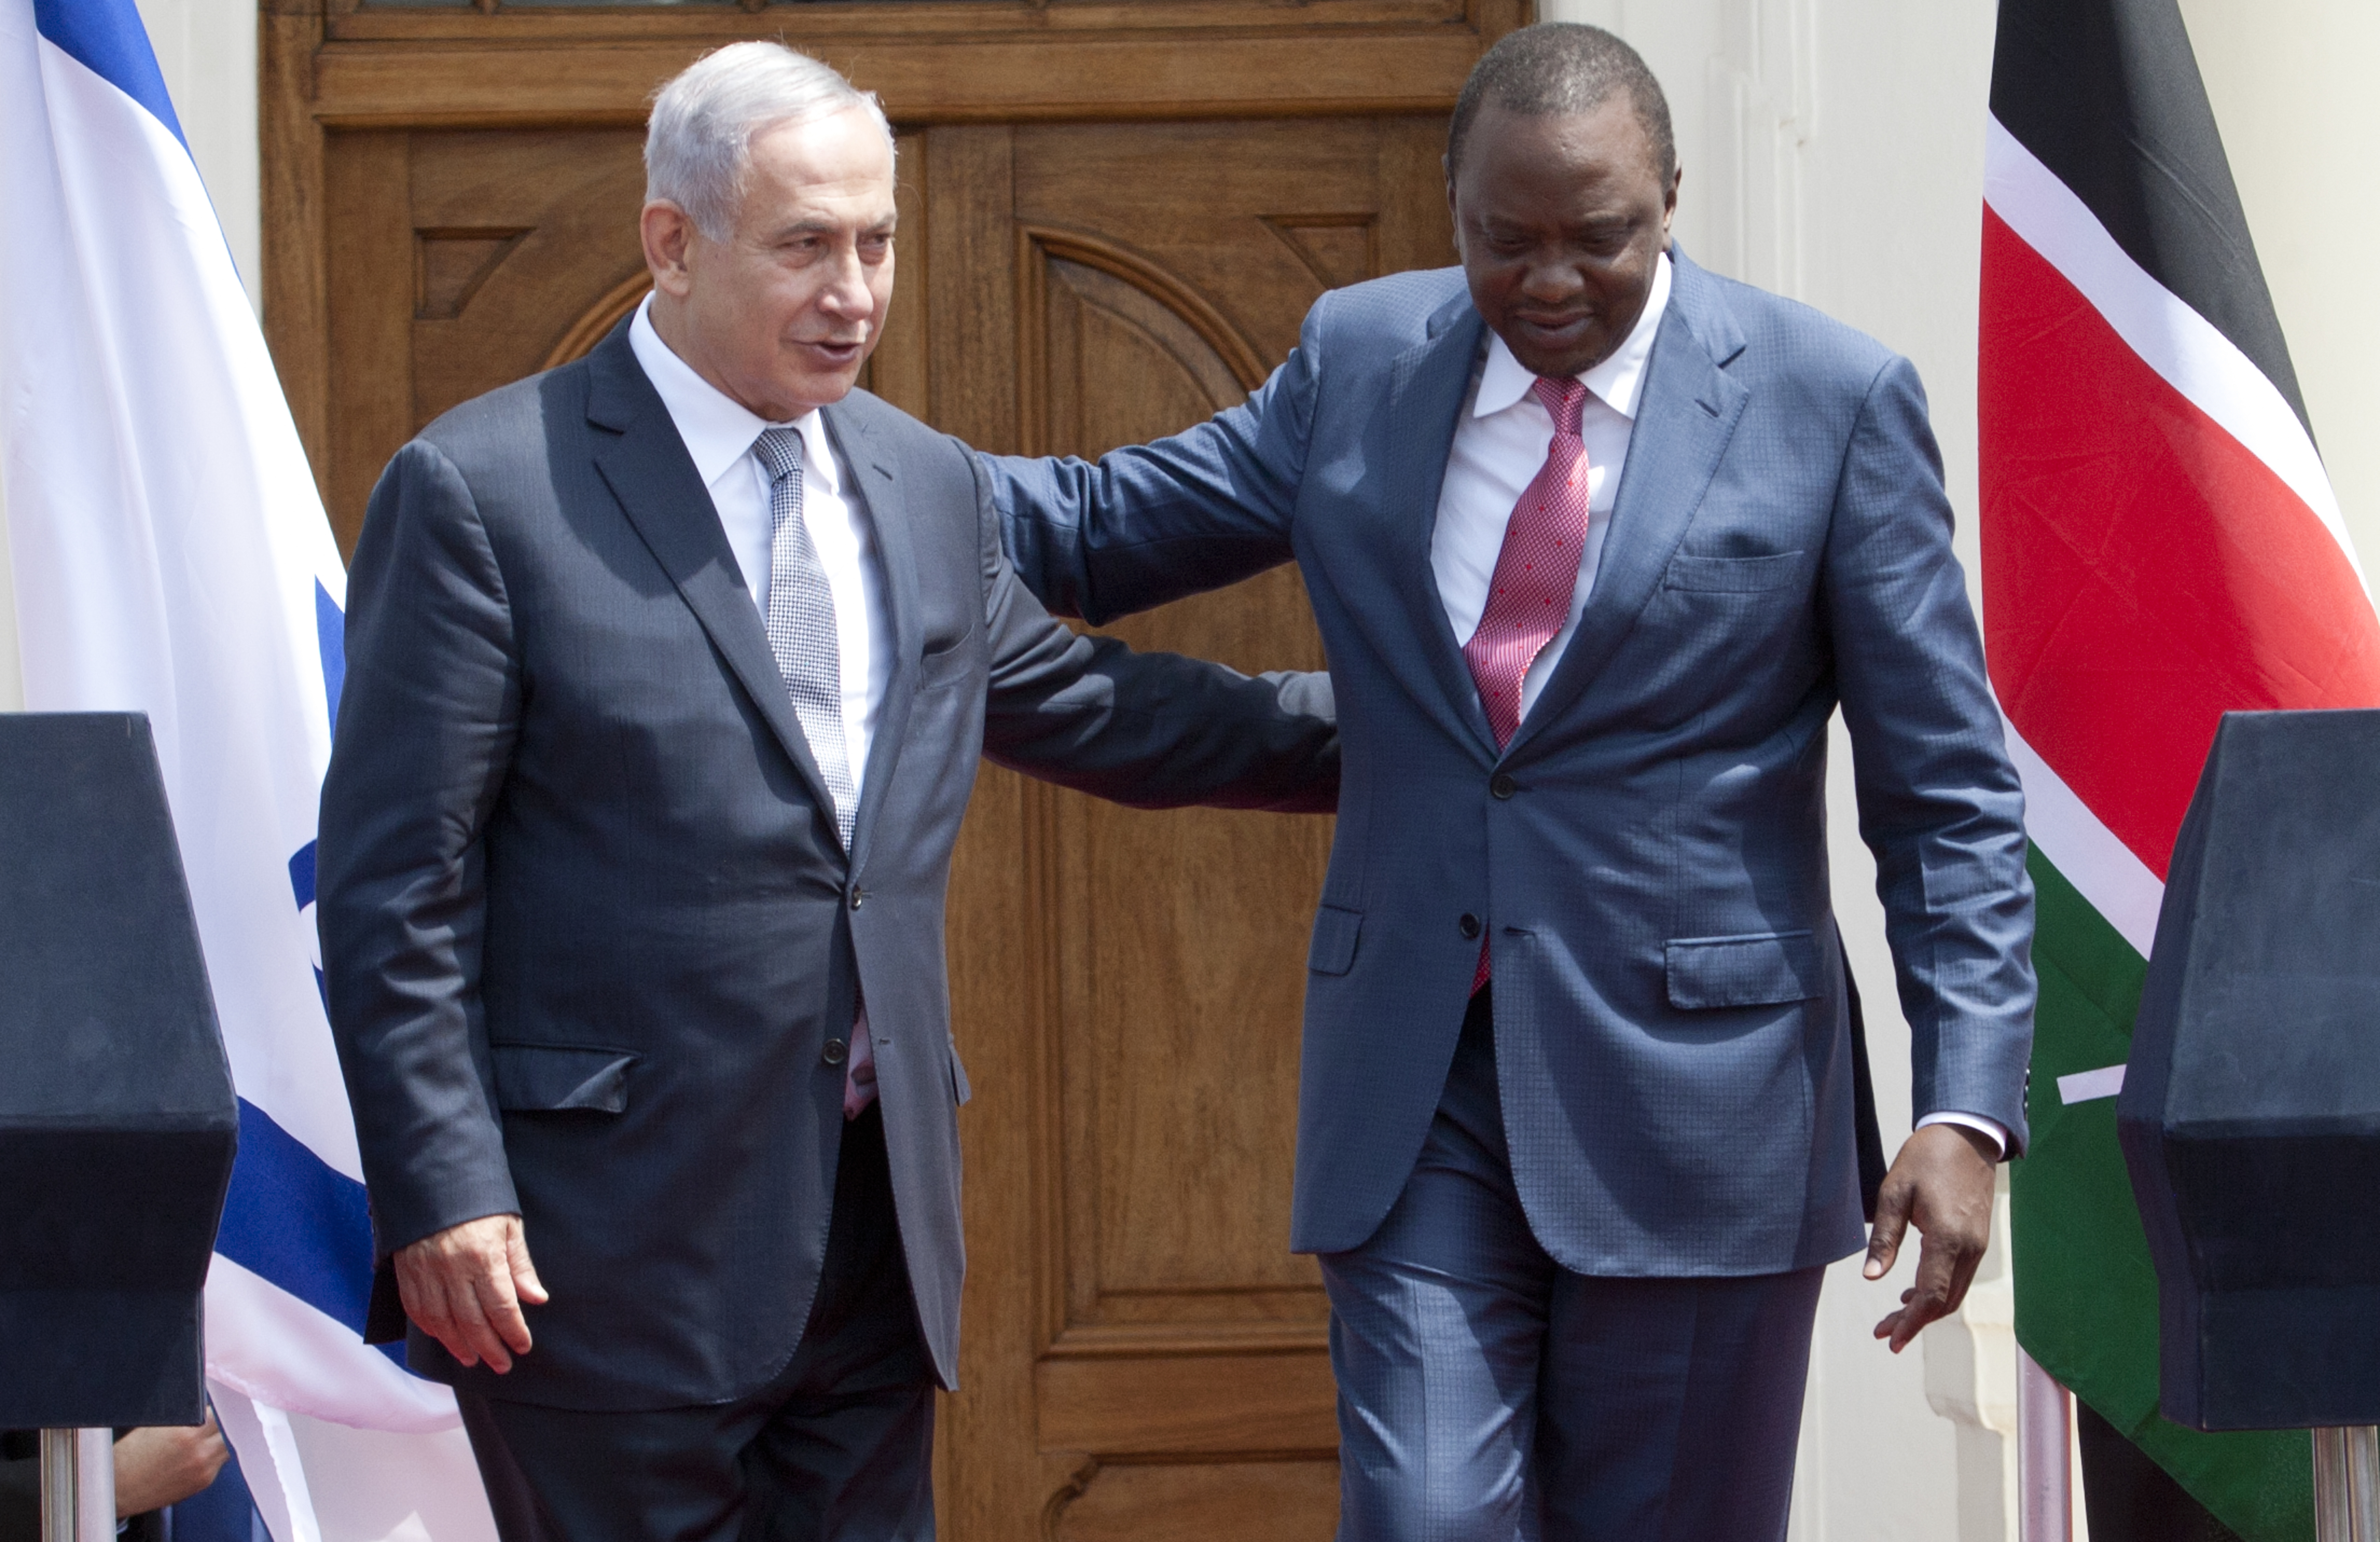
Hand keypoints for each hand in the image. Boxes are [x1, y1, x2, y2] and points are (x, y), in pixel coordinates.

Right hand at [114, 1415, 229, 1515]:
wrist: (119, 1489)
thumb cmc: (130, 1455)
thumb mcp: (154, 1424)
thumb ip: (181, 1413)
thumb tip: (197, 1402)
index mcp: (186, 1431)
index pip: (217, 1411)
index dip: (214, 1407)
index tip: (213, 1406)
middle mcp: (198, 1450)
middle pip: (226, 1427)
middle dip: (218, 1423)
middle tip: (207, 1422)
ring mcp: (203, 1467)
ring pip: (226, 1445)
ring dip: (219, 1439)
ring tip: (202, 1438)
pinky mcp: (203, 1481)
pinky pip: (219, 1462)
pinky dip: (213, 1456)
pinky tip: (197, 1454)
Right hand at [393, 1212, 548, 1372]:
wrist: (431, 1179)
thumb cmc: (478, 1203)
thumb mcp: (508, 1226)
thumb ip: (520, 1264)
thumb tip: (537, 1298)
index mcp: (482, 1256)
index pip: (501, 1306)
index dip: (513, 1331)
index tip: (522, 1346)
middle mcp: (452, 1268)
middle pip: (471, 1321)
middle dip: (489, 1347)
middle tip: (502, 1364)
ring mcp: (425, 1272)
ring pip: (442, 1321)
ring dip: (459, 1345)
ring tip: (474, 1359)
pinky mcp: (406, 1271)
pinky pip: (417, 1309)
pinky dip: (431, 1329)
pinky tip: (445, 1338)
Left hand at [1863, 1122, 1997, 1352]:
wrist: (1965, 1137)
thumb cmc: (1925, 1160)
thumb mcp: (1894, 1193)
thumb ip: (1885, 1239)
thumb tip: (1872, 1277)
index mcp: (1948, 1238)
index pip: (1931, 1295)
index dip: (1911, 1322)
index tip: (1891, 1339)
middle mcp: (1969, 1248)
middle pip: (1943, 1301)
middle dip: (1914, 1322)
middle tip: (1883, 1334)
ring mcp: (1977, 1247)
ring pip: (1953, 1293)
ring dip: (1925, 1310)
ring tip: (1893, 1319)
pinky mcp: (1977, 1241)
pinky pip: (1958, 1278)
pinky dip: (1937, 1292)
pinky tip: (1912, 1293)